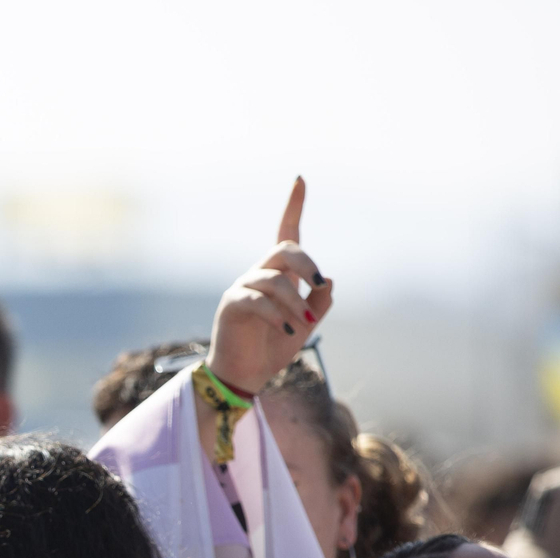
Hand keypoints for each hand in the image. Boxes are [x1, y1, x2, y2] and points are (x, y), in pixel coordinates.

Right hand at [207, 177, 333, 394]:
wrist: (245, 375)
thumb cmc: (273, 348)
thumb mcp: (306, 325)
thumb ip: (319, 304)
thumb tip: (328, 282)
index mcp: (278, 275)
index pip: (286, 232)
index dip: (293, 206)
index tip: (301, 179)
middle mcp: (259, 275)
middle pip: (286, 249)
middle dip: (308, 265)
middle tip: (320, 287)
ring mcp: (242, 288)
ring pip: (276, 279)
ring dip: (295, 303)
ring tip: (302, 326)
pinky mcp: (231, 305)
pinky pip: (258, 301)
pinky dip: (279, 315)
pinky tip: (289, 331)